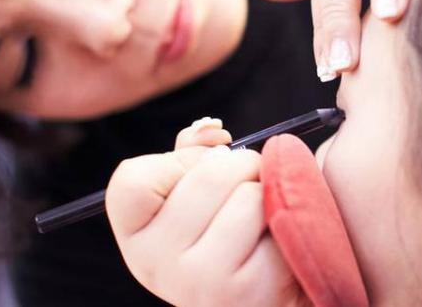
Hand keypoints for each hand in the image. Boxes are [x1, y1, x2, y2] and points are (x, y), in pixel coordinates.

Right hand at [106, 119, 305, 306]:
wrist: (263, 286)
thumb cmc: (223, 225)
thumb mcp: (195, 186)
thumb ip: (193, 147)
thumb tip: (213, 131)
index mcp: (136, 234)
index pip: (133, 180)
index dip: (179, 161)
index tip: (199, 171)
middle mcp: (153, 263)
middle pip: (210, 175)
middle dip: (242, 165)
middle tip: (245, 186)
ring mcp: (197, 282)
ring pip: (249, 197)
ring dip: (268, 192)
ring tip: (261, 216)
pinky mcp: (245, 292)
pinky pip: (278, 223)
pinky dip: (288, 220)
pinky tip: (276, 243)